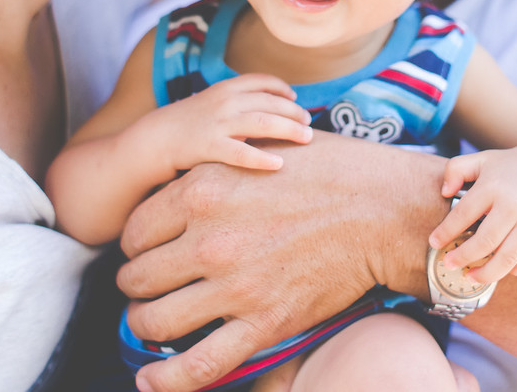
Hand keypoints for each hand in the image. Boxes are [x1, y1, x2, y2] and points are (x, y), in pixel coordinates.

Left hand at [117, 131, 447, 391]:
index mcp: (202, 189)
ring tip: (151, 320)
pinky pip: (200, 364)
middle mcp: (209, 239)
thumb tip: (181, 181)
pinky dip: (167, 379)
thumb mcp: (257, 148)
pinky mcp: (265, 323)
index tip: (148, 252)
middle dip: (136, 285)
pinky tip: (150, 381)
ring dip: (144, 324)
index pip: (134, 230)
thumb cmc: (327, 170)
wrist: (381, 208)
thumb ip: (212, 167)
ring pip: (154, 320)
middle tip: (149, 286)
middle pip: (137, 276)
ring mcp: (235, 285)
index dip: (135, 246)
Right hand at [147, 73, 311, 174]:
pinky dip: (262, 158)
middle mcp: (224, 102)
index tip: (295, 98)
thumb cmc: (186, 125)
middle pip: (269, 102)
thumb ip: (235, 102)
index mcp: (224, 88)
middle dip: (294, 112)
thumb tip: (266, 108)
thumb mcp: (210, 103)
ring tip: (307, 139)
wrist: (152, 140)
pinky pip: (240, 153)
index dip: (281, 88)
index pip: (261, 81)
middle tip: (309, 125)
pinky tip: (278, 164)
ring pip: (262, 123)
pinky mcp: (208, 147)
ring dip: (289, 130)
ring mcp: (216, 124)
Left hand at [429, 147, 516, 283]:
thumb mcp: (479, 160)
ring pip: (508, 257)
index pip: (464, 214)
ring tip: (470, 276)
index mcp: (493, 186)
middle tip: (448, 264)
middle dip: (463, 257)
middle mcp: (514, 205)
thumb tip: (445, 192)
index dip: (446, 232)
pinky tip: (500, 270)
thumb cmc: (507, 167)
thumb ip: (455, 170)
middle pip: (486, 241)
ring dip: (487, 273)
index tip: (435, 243)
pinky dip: (515, 271)